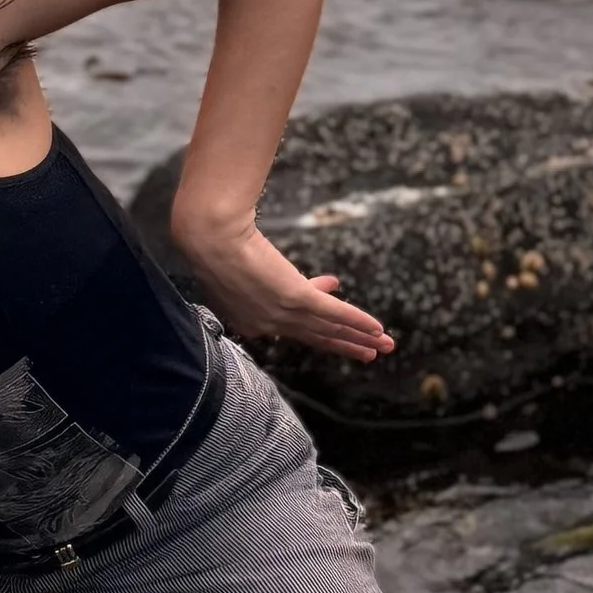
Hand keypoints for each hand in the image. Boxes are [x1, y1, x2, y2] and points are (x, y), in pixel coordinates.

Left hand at [171, 207, 393, 363]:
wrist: (210, 238)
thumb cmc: (214, 245)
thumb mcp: (240, 266)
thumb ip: (262, 275)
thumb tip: (283, 269)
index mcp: (249, 321)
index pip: (291, 323)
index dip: (316, 315)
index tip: (333, 292)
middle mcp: (269, 323)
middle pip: (315, 336)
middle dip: (345, 345)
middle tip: (367, 354)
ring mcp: (283, 312)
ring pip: (329, 328)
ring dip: (359, 338)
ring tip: (383, 346)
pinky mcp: (296, 297)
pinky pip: (333, 312)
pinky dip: (357, 321)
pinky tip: (376, 328)